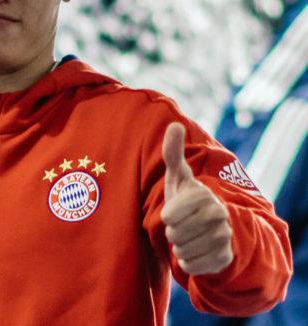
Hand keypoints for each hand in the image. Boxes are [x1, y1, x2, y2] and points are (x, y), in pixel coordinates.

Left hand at [161, 122, 232, 274]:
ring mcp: (224, 238)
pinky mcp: (224, 258)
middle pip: (174, 235)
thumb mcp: (178, 177)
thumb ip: (173, 153)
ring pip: (182, 251)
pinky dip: (188, 262)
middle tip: (183, 225)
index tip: (176, 210)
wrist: (213, 228)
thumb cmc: (187, 200)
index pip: (169, 216)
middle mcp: (218, 215)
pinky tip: (196, 251)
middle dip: (173, 232)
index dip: (167, 216)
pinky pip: (191, 266)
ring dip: (180, 246)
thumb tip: (174, 125)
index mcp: (203, 196)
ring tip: (189, 236)